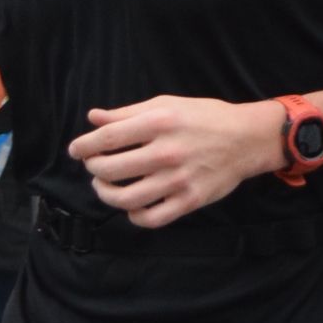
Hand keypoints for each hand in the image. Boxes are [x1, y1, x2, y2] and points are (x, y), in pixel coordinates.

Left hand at [68, 95, 284, 228]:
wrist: (246, 139)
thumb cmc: (204, 117)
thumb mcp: (166, 104)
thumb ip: (127, 113)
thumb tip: (93, 118)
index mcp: (159, 123)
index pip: (108, 138)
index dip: (84, 146)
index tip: (76, 151)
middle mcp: (167, 152)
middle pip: (110, 169)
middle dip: (93, 169)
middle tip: (94, 166)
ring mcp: (178, 180)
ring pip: (125, 199)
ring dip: (106, 194)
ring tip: (105, 186)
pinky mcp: (189, 201)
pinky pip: (151, 218)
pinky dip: (133, 216)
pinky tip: (131, 206)